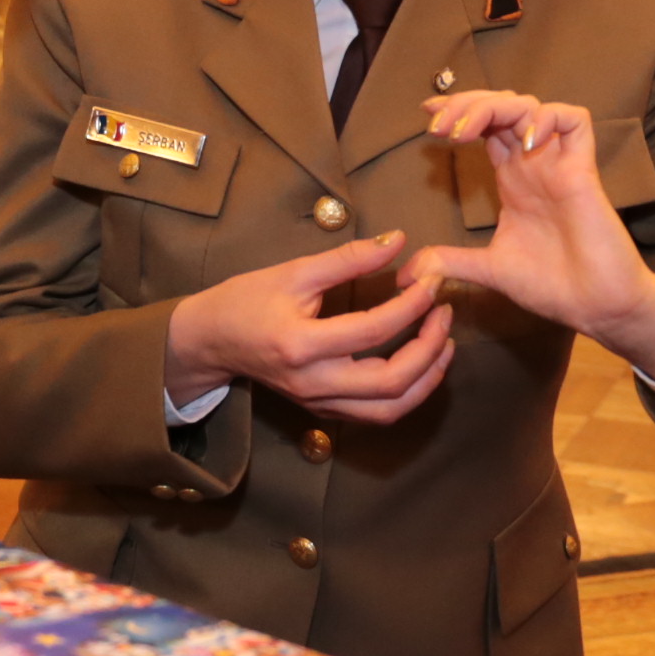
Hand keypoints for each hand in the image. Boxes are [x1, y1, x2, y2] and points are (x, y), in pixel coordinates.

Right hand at [162, 231, 455, 424]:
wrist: (210, 340)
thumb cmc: (247, 300)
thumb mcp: (294, 271)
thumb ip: (349, 259)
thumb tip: (398, 241)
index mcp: (301, 344)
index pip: (373, 330)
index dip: (411, 305)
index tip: (431, 280)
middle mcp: (313, 382)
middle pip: (391, 381)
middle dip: (429, 348)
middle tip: (444, 312)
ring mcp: (319, 403)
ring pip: (390, 408)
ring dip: (428, 379)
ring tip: (444, 343)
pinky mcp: (323, 410)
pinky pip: (377, 414)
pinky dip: (408, 393)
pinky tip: (422, 365)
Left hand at [404, 92, 654, 388]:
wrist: (596, 308)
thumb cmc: (554, 286)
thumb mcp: (489, 269)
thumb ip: (451, 262)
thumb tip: (407, 274)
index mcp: (512, 180)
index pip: (485, 127)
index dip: (458, 112)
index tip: (426, 116)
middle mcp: (534, 165)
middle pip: (502, 108)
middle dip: (467, 104)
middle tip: (439, 126)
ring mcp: (558, 165)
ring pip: (531, 106)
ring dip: (494, 108)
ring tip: (465, 132)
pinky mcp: (583, 173)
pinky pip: (575, 121)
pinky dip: (547, 119)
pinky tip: (524, 143)